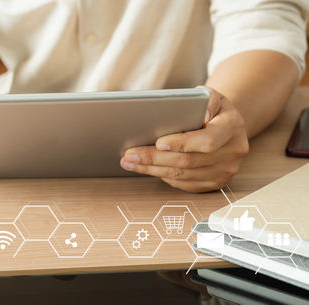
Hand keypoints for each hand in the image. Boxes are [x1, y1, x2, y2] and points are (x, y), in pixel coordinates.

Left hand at [120, 87, 248, 192]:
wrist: (225, 125)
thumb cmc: (210, 108)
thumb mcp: (210, 95)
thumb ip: (205, 99)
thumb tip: (201, 113)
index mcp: (233, 126)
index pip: (207, 140)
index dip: (182, 143)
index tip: (158, 142)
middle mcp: (233, 151)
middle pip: (189, 161)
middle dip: (155, 158)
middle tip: (130, 154)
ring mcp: (225, 170)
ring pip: (183, 175)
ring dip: (152, 169)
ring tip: (130, 162)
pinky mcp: (215, 183)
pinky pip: (184, 183)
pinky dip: (162, 176)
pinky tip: (146, 168)